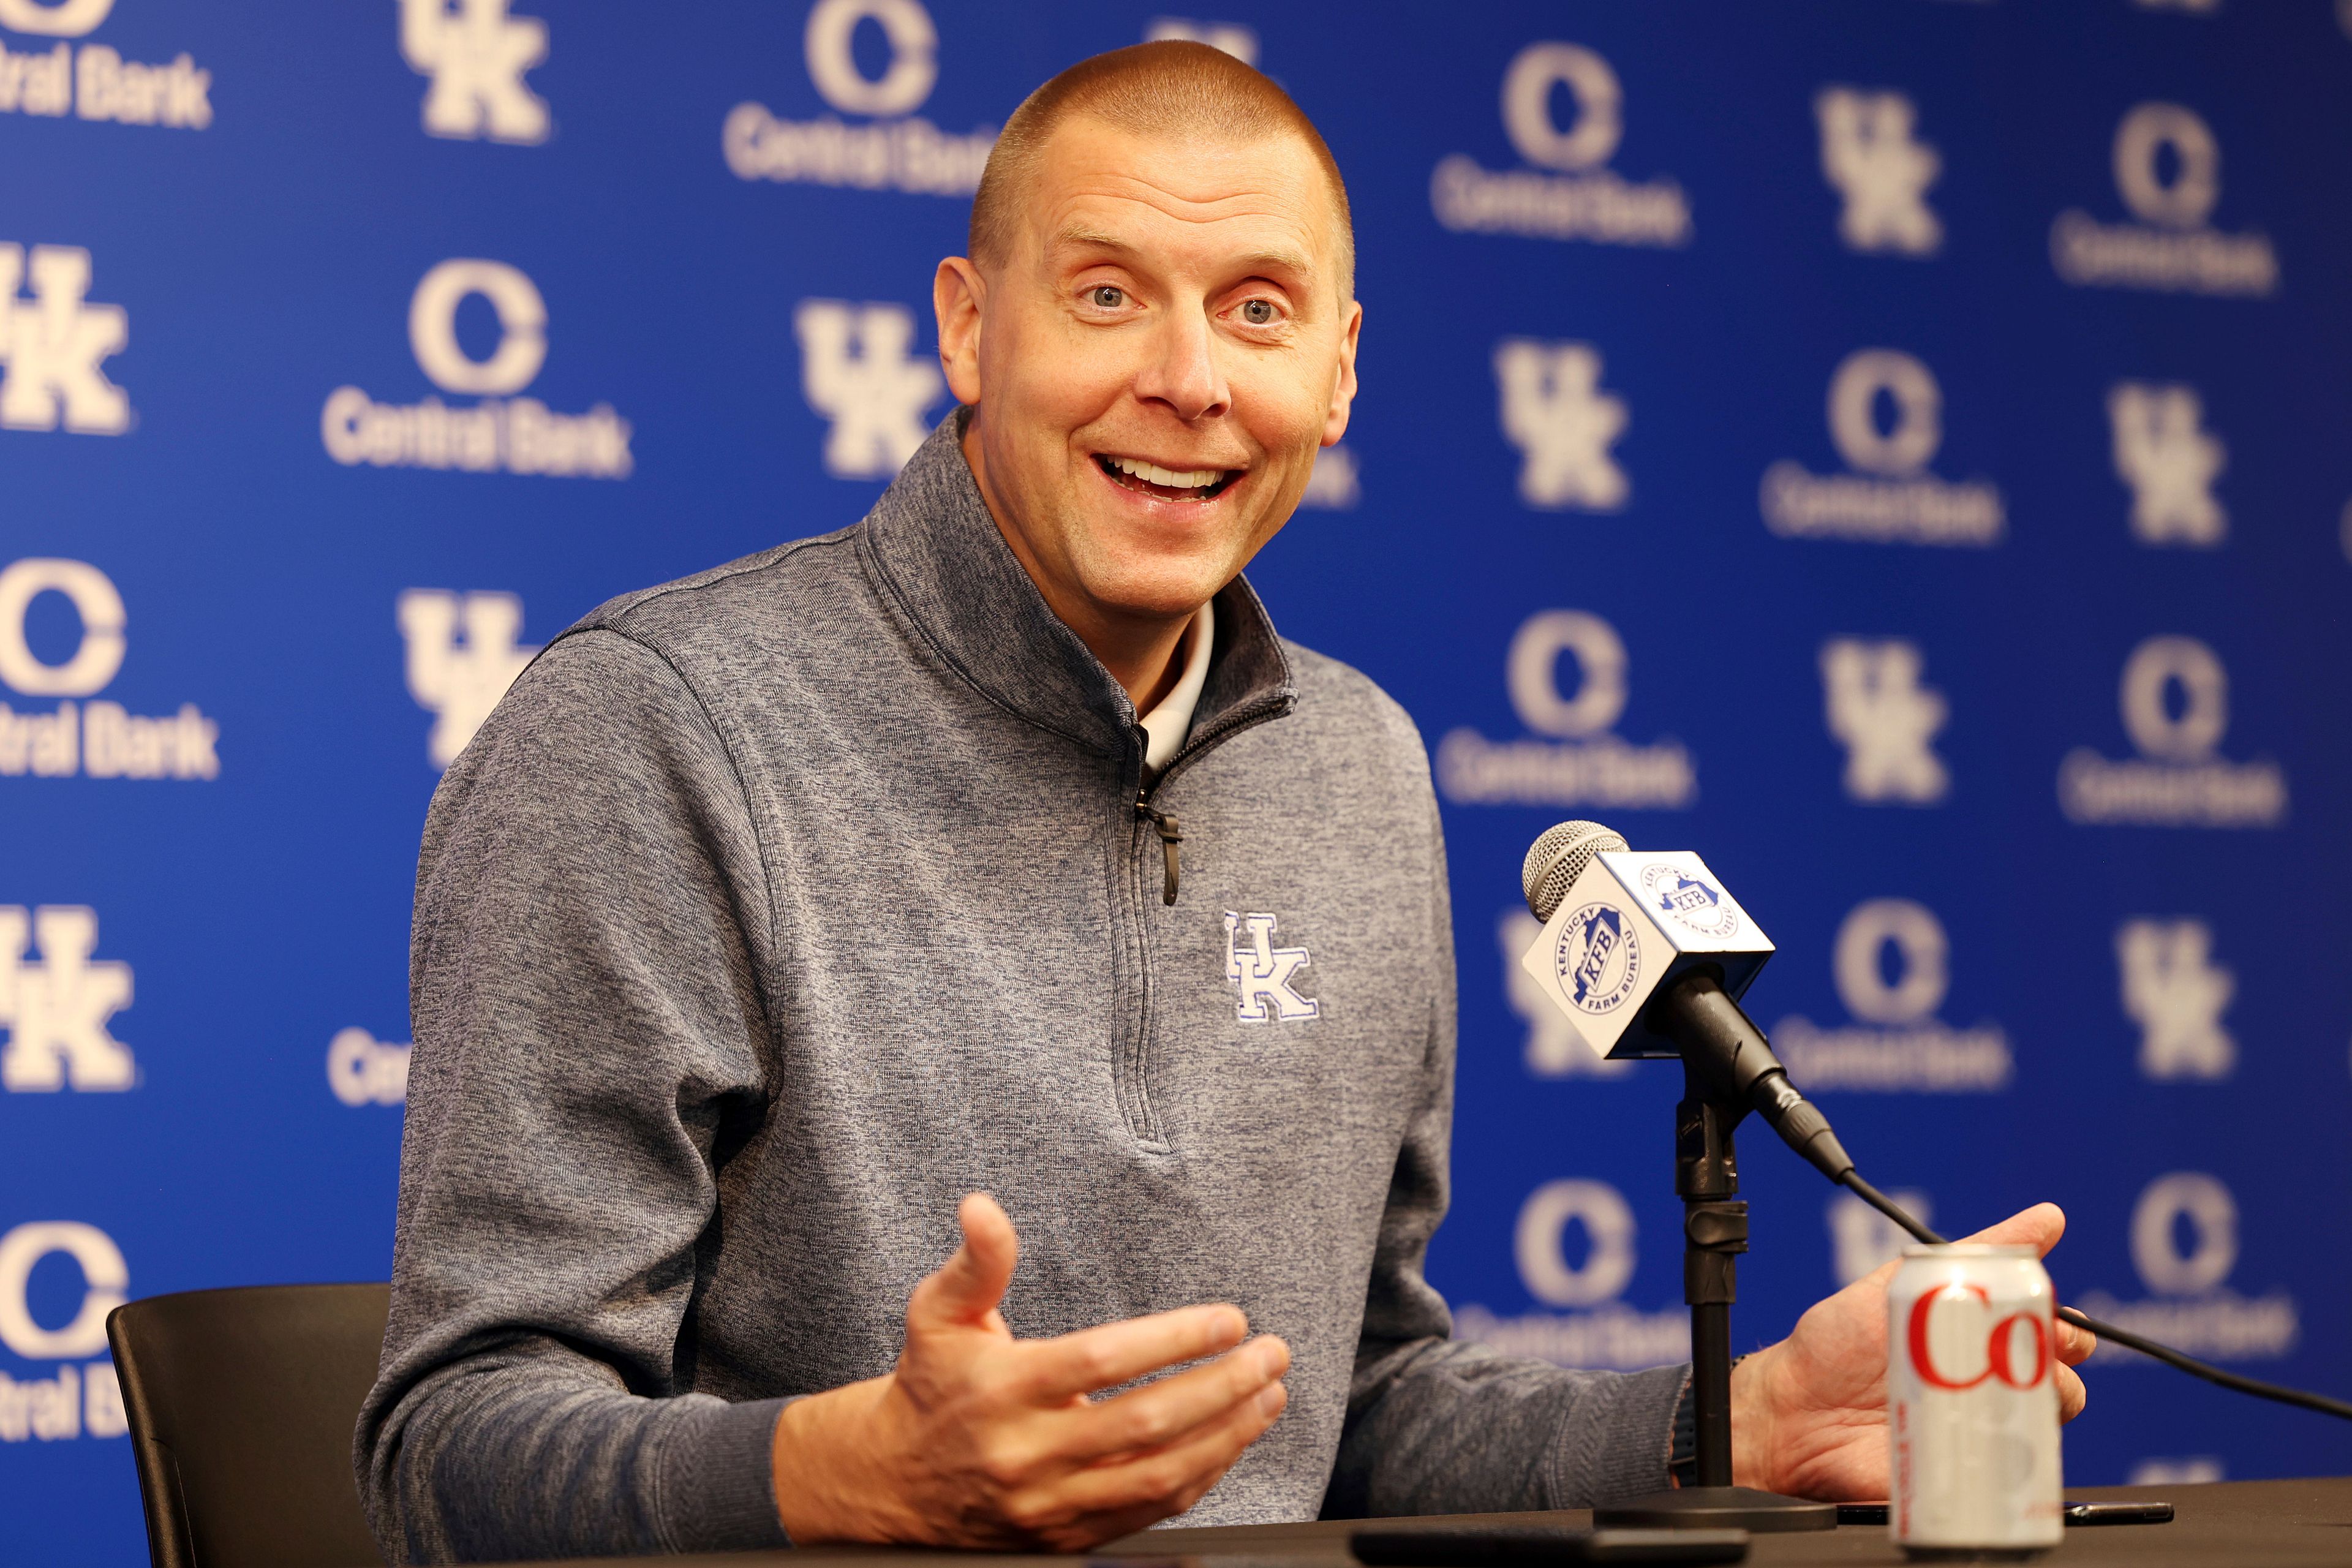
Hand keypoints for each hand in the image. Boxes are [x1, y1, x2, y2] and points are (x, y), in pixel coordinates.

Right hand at [768, 1193, 1290, 1547]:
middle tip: (1272, 1355)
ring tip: (1269, 1395)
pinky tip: (1231, 1439)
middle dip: (1223, 1386)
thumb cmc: (931, 1386)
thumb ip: (975, 1262)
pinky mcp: (1066, 1538)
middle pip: (1145, 1423)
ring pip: (1157, 1476)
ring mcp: (1050, 1503)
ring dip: (1227, 1435)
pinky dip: (1201, 1476)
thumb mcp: (939, 1314)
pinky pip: (1148, 1512)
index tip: (1229, 1319)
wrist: (893, 1485)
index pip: (1103, 1362)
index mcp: (1004, 1389)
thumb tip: (982, 1206)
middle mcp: (1028, 1452)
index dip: (1173, 1339)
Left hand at [1729, 1202, 2093, 1500]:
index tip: (2064, 1329)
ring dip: (2041, 1411)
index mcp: (1975, 1338)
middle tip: (2043, 1361)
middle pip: (2059, 1385)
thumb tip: (2046, 1218)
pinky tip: (1997, 1438)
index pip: (2049, 1336)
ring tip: (2009, 1395)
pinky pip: (2013, 1476)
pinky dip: (2019, 1463)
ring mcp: (1975, 1431)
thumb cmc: (1838, 1345)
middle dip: (2063, 1373)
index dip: (2069, 1333)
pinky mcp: (1965, 1473)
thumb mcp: (1905, 1282)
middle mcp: (1983, 1386)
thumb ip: (1976, 1250)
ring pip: (2042, 1426)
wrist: (1793, 1414)